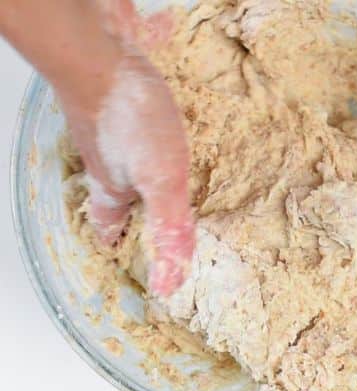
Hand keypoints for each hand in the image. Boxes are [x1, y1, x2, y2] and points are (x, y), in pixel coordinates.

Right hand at [59, 4, 194, 296]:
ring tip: (154, 178)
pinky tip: (158, 128)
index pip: (107, 226)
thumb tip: (168, 284)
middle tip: (142, 216)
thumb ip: (169, 228)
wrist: (99, 52)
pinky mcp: (114, 101)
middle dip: (126, 210)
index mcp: (112, 188)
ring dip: (134, 173)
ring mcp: (106, 130)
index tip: (122, 252)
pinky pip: (127, 126)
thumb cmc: (126, 118)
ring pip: (119, 161)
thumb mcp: (161, 182)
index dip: (115, 243)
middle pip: (111, 194)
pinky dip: (141, 136)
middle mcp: (105, 162)